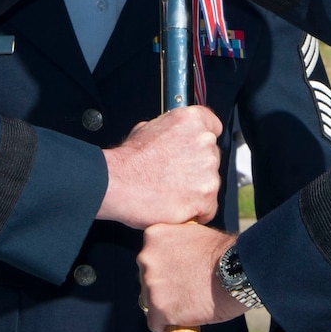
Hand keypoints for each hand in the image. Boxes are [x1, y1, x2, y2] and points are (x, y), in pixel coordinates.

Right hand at [98, 105, 222, 228]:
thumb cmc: (128, 159)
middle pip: (212, 156)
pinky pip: (209, 208)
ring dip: (196, 189)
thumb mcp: (147, 128)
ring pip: (211, 182)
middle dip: (197, 167)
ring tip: (172, 192)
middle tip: (175, 175)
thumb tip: (174, 136)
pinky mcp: (205, 196)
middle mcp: (204, 142)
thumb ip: (171, 130)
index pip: (213, 127)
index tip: (195, 151)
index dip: (201, 142)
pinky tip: (177, 206)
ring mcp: (208, 170)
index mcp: (192, 120)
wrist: (117, 183)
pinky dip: (196, 211)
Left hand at [139, 222, 246, 331]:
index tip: (175, 275)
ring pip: (149, 301)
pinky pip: (155, 324)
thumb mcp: (194, 233)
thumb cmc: (224, 253)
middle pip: (147, 278)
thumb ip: (177, 242)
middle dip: (162, 285)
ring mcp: (151, 285)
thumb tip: (177, 254)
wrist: (236, 272)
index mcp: (154, 236)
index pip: (150, 256)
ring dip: (164, 304)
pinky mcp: (158, 310)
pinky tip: (178, 324)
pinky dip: (165, 327)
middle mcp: (146, 258)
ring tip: (184, 307)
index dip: (164, 267)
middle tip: (183, 290)